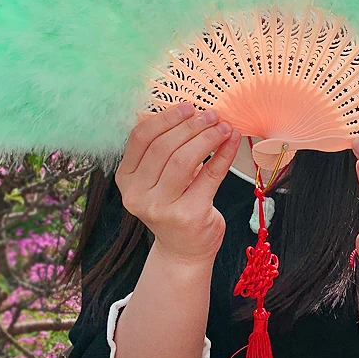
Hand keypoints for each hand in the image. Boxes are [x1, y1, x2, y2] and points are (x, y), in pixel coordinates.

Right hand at [115, 103, 240, 266]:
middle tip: (211, 114)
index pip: (140, 138)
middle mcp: (138, 195)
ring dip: (207, 137)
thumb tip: (189, 111)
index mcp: (126, 179)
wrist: (184, 250)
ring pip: (184, 160)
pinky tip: (232, 140)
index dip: (165, 118)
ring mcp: (161, 208)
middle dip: (191, 126)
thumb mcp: (157, 178)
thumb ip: (163, 147)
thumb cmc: (173, 204)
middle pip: (163, 147)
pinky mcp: (189, 215)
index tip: (188, 107)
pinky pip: (210, 175)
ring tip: (223, 126)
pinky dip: (224, 154)